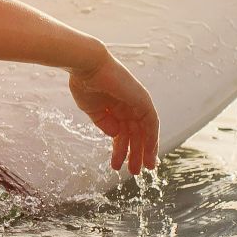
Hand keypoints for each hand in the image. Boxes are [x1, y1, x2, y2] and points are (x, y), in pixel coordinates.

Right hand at [67, 49, 158, 174]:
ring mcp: (137, 103)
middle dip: (133, 153)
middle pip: (134, 134)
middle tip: (133, 172)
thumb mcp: (92, 109)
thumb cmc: (85, 82)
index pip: (121, 132)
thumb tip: (115, 135)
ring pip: (144, 132)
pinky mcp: (143, 101)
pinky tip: (149, 154)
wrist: (87, 65)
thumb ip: (104, 122)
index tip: (116, 164)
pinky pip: (151, 125)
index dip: (119, 149)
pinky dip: (152, 140)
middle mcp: (128, 105)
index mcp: (115, 106)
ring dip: (143, 151)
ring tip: (141, 169)